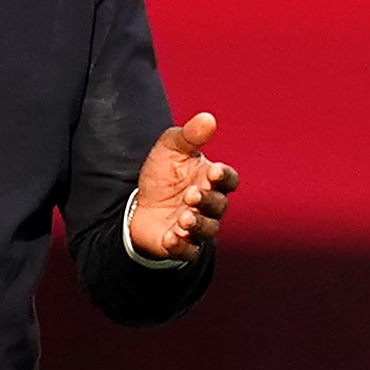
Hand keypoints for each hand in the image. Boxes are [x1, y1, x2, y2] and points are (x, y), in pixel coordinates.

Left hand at [127, 111, 234, 262]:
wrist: (140, 203)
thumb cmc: (163, 174)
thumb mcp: (171, 148)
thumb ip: (190, 135)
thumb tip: (208, 118)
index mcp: (212, 181)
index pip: (229, 180)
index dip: (224, 177)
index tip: (212, 172)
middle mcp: (210, 205)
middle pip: (219, 206)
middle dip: (207, 200)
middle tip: (191, 194)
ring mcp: (197, 227)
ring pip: (208, 230)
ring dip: (198, 224)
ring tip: (184, 217)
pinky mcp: (182, 246)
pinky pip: (188, 251)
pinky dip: (181, 246)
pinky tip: (170, 237)